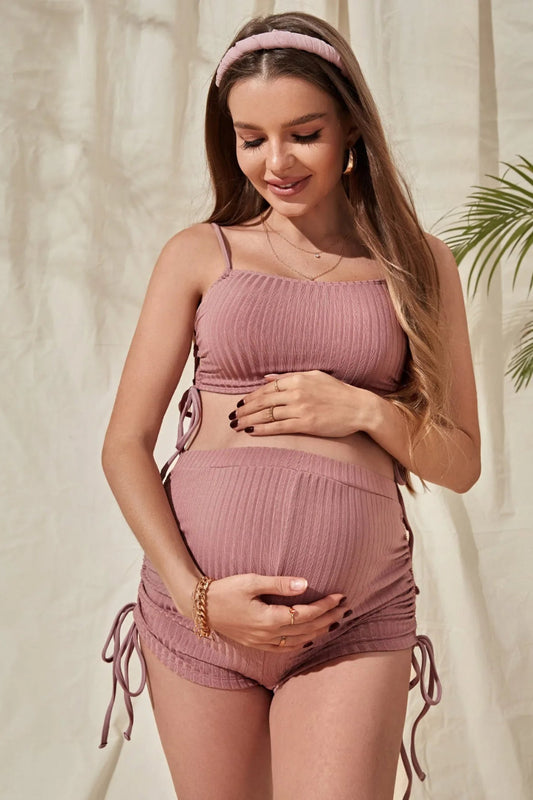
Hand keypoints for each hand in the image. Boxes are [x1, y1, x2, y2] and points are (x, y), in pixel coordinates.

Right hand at [206, 573, 346, 651]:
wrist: (202, 607)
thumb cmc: (226, 590)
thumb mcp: (252, 581)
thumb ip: (279, 584)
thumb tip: (305, 584)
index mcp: (269, 618)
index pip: (306, 614)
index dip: (325, 606)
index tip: (340, 597)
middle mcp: (268, 634)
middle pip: (307, 629)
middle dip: (328, 619)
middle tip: (345, 609)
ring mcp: (262, 642)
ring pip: (299, 642)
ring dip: (319, 632)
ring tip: (334, 623)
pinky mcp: (257, 644)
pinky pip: (286, 648)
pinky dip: (302, 644)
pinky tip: (309, 639)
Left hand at [228, 370, 369, 438]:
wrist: (360, 408)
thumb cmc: (338, 392)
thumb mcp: (315, 376)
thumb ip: (290, 377)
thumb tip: (267, 378)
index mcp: (298, 379)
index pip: (267, 387)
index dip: (251, 396)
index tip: (241, 403)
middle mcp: (297, 392)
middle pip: (263, 401)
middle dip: (245, 409)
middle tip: (232, 416)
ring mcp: (301, 408)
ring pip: (268, 414)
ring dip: (249, 420)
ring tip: (236, 425)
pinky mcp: (306, 424)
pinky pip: (279, 427)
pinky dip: (263, 429)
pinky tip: (251, 431)